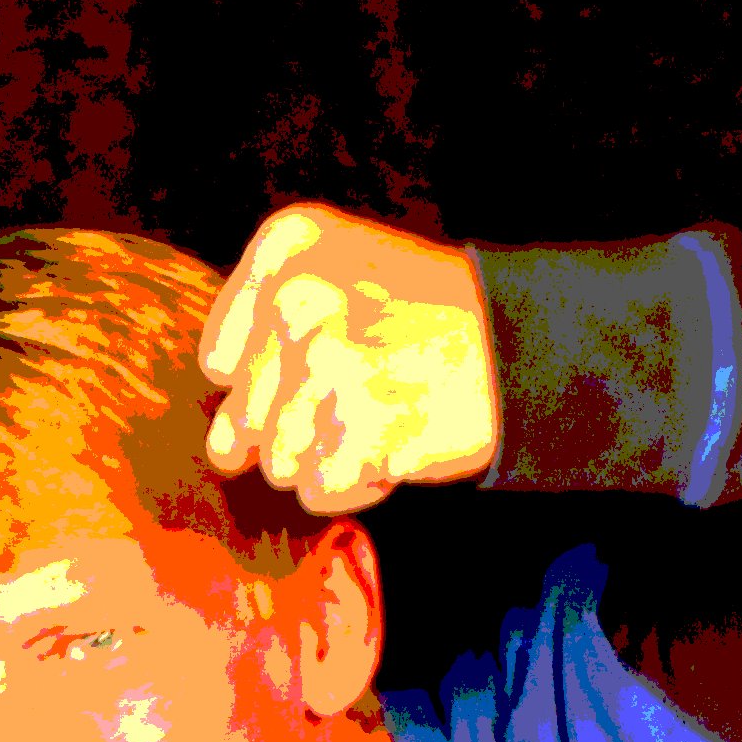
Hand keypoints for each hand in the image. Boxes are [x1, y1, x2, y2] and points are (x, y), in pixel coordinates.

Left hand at [196, 201, 499, 516]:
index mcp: (286, 249)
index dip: (272, 379)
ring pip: (276, 462)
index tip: (332, 354)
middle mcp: (297, 297)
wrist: (522, 345)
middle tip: (366, 389)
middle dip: (301, 427)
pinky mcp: (356, 427)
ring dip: (329, 456)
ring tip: (383, 411)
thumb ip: (260, 332)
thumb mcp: (336, 279)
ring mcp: (325, 364)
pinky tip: (397, 438)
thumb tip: (220, 445)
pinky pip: (318, 492)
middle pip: (241, 420)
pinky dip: (357, 483)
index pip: (218, 362)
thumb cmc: (424, 323)